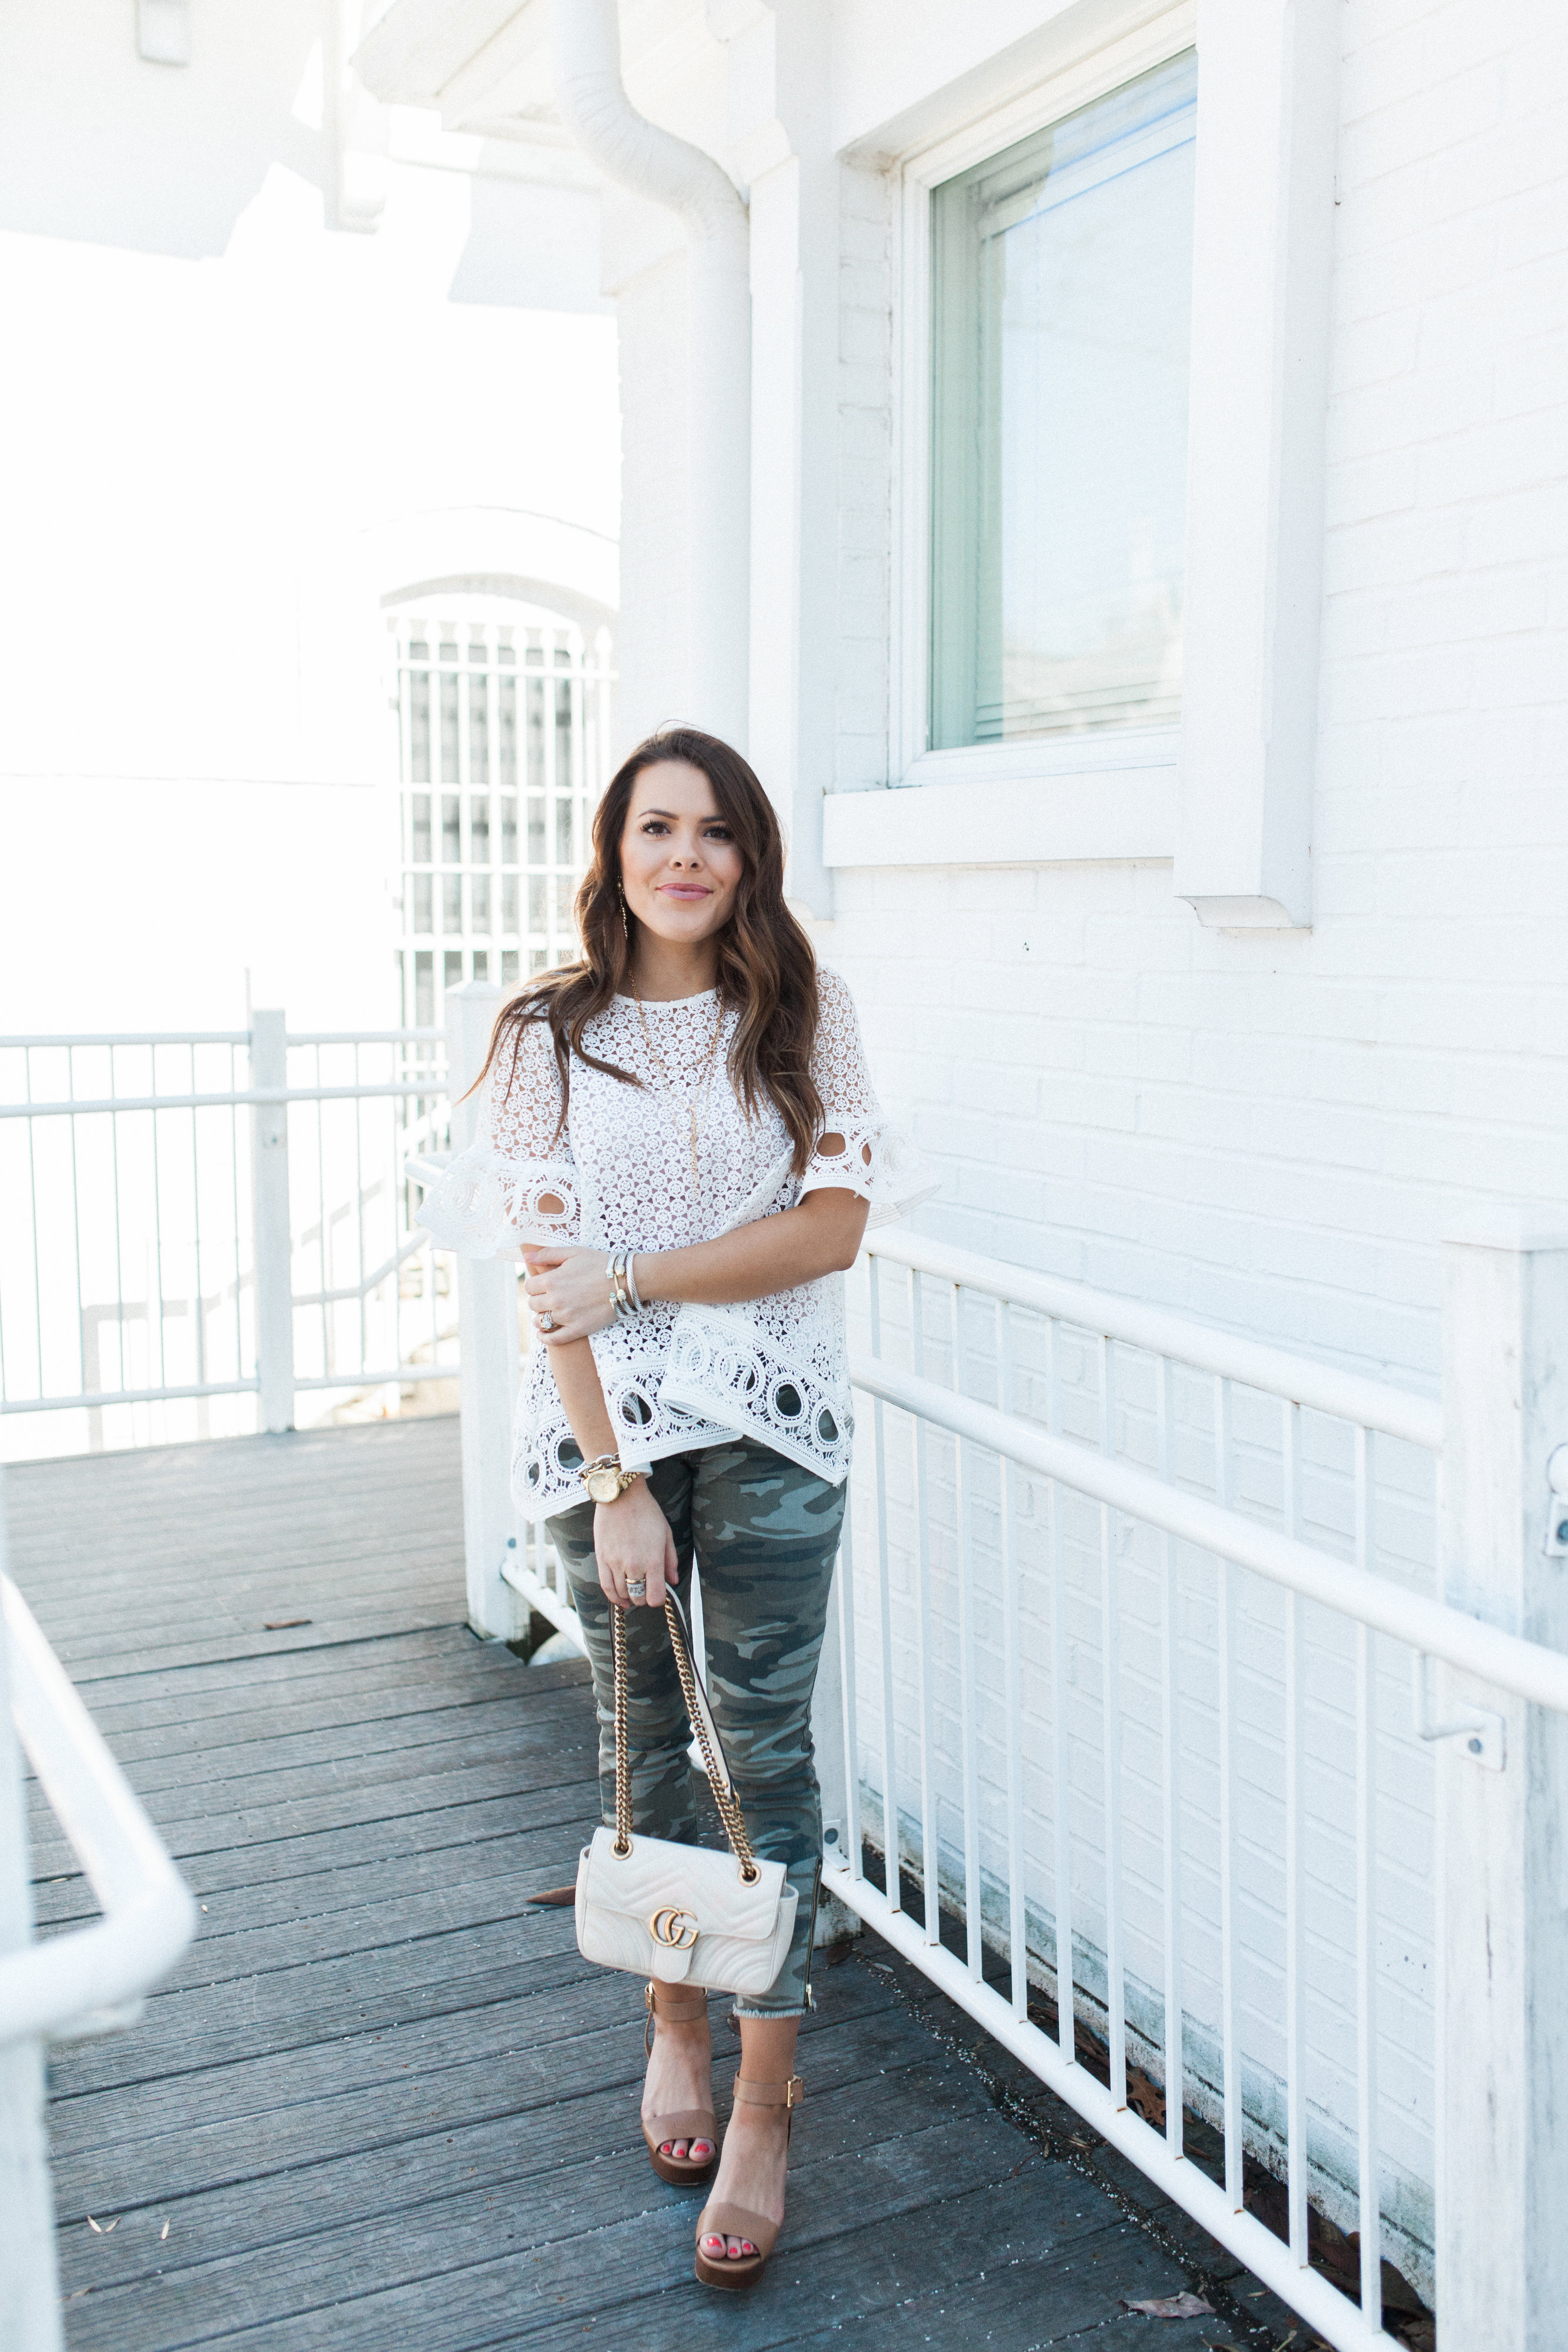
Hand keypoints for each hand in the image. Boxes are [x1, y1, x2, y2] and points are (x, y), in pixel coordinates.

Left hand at [522, 1245, 615, 1343]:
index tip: (543, 1285)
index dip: (535, 1285)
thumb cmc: (600, 1264)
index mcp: (552, 1280)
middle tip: (549, 1297)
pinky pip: (553, 1339)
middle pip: (533, 1304)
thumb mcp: (574, 1252)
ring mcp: (566, 1317)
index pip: (529, 1286)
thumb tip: (526, 1256)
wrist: (626, 1281)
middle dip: (538, 1300)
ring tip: (549, 1313)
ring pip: (540, 1321)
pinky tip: (543, 1334)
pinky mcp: (577, 1329)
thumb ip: (548, 1254)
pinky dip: (545, 1338)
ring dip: (541, 1317)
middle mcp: (555, 1300)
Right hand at [594, 1481, 679, 1607]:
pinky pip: (606, 1586)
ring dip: (629, 1597)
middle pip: (638, 1597)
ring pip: (622, 1594)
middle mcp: (634, 1565)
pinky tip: (620, 1598)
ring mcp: (615, 1563)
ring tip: (634, 1591)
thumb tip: (672, 1581)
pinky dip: (613, 1597)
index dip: (658, 1599)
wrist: (621, 1495)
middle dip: (644, 1598)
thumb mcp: (666, 1534)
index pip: (655, 1597)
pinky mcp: (602, 1559)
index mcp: (653, 1560)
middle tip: (646, 1590)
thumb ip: (670, 1560)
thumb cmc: (646, 1512)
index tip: (658, 1593)